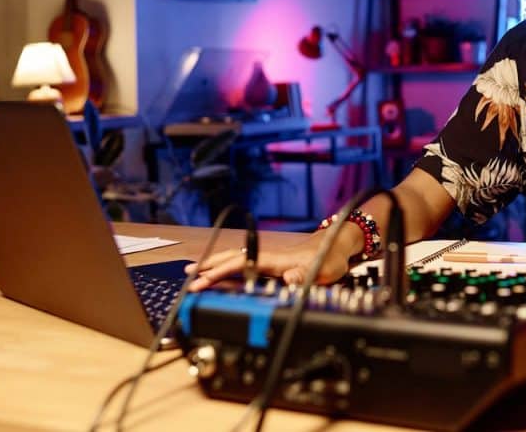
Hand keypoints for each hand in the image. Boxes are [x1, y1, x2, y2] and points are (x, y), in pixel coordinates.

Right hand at [185, 231, 350, 290]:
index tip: (202, 280)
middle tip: (188, 275)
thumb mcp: (322, 270)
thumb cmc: (329, 258)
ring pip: (236, 262)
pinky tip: (220, 275)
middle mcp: (268, 258)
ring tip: (196, 272)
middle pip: (232, 260)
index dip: (220, 272)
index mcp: (274, 259)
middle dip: (209, 266)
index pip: (240, 264)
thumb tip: (288, 279)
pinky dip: (229, 270)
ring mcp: (269, 261)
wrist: (337, 246)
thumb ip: (304, 275)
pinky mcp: (273, 266)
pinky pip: (246, 267)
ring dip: (216, 266)